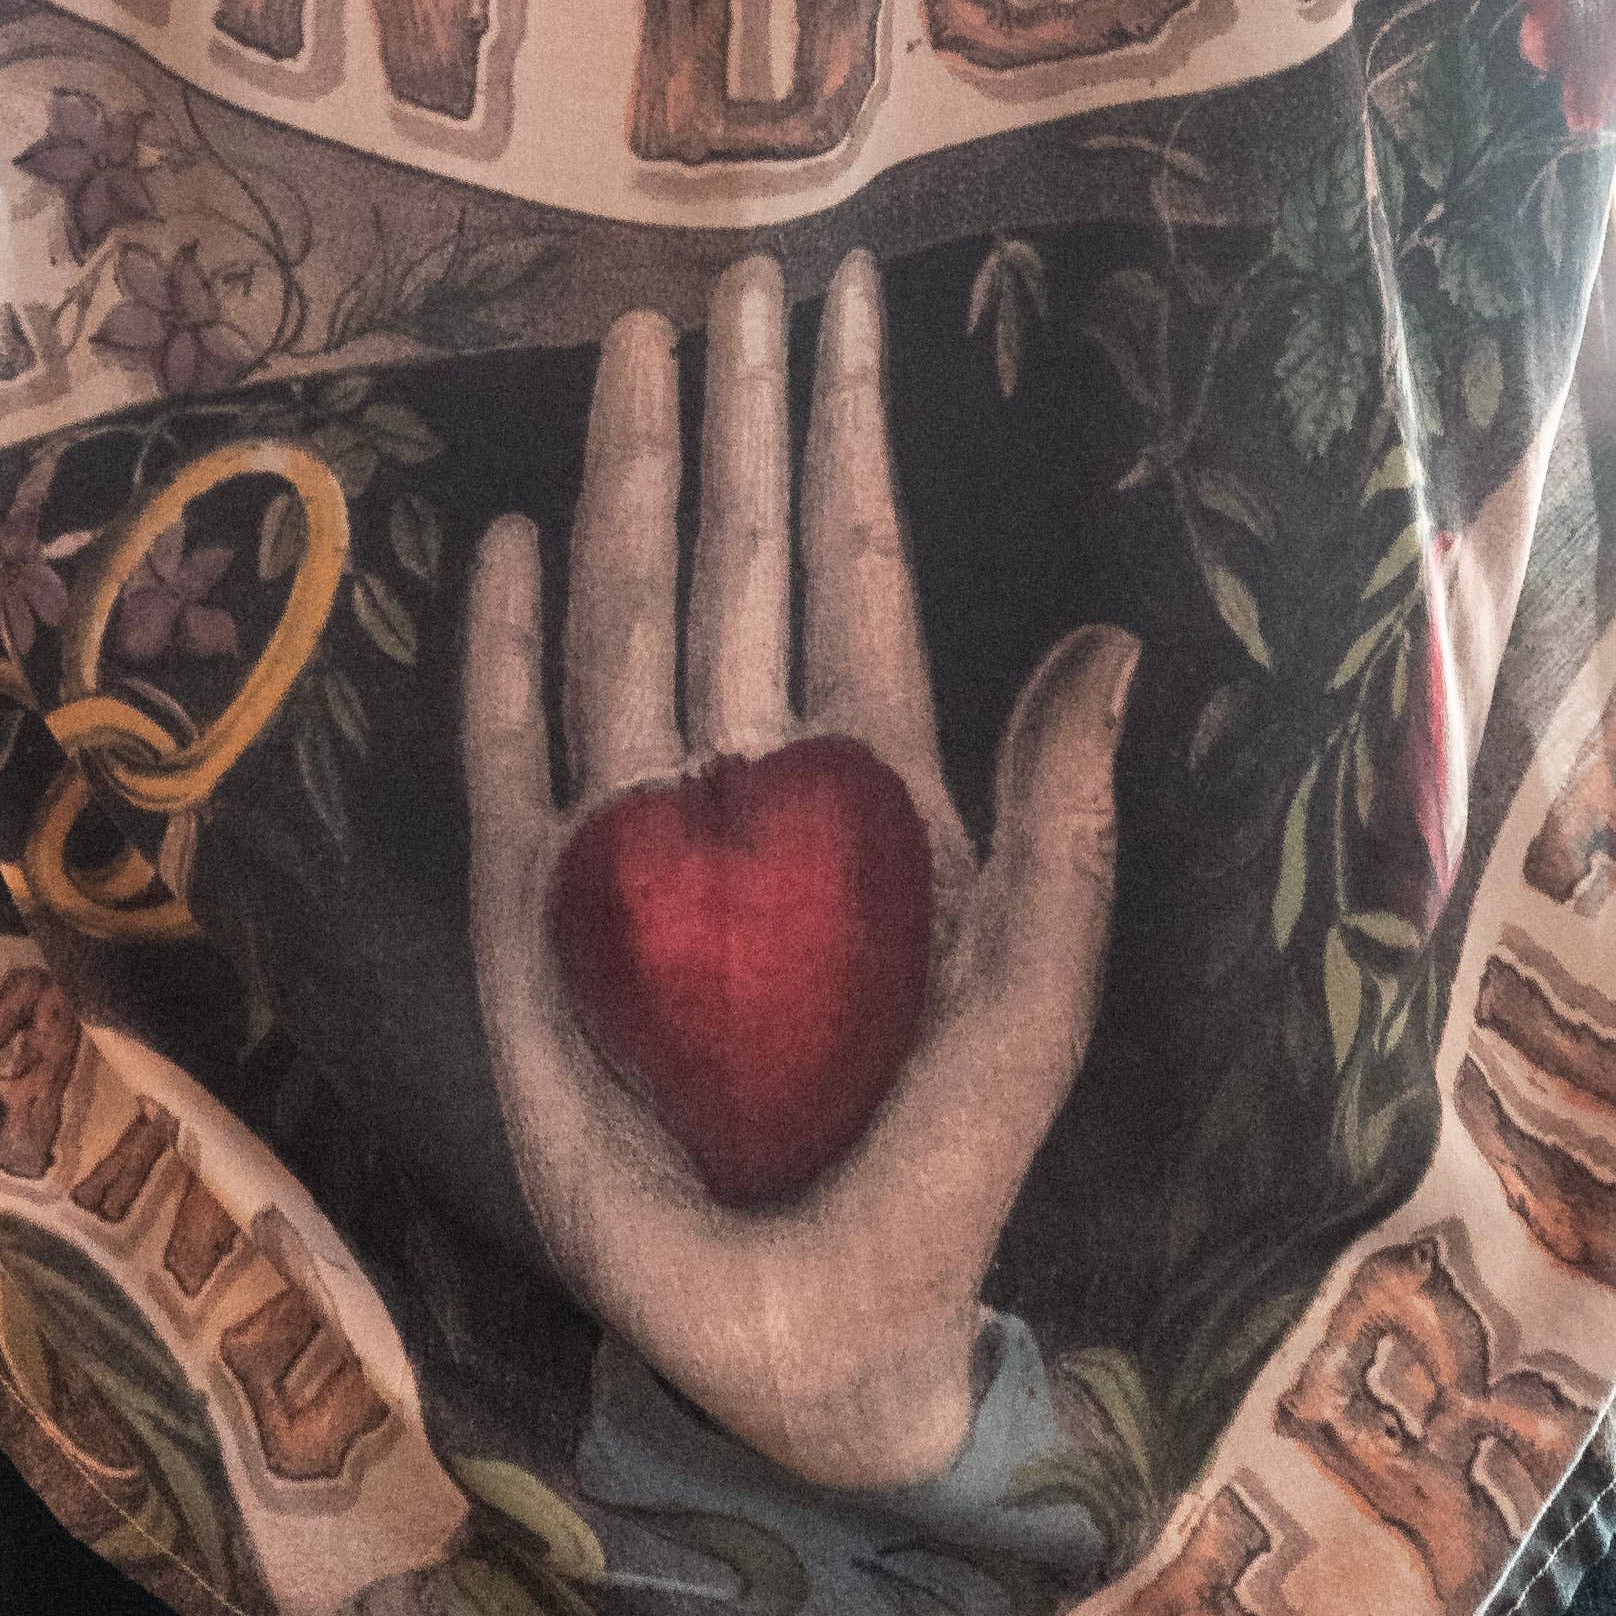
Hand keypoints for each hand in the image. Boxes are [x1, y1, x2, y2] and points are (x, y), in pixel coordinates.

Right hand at [463, 253, 1135, 1499]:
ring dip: (628, 490)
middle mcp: (746, 785)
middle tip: (719, 273)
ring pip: (625, 621)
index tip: (841, 294)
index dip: (845, 433)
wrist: (818, 1343)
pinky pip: (513, 763)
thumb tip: (1108, 637)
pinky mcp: (539, 928)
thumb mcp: (1030, 1007)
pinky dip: (507, 653)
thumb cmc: (940, 1181)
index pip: (851, 567)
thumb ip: (1059, 831)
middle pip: (733, 561)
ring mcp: (634, 845)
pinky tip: (512, 543)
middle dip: (732, 418)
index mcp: (872, 788)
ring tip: (629, 357)